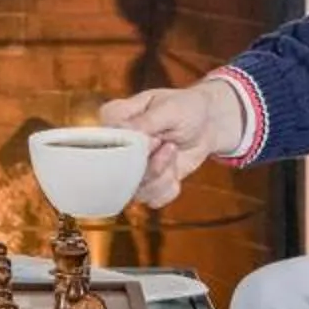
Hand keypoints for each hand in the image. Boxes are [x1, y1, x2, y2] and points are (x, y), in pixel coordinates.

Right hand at [98, 78, 247, 206]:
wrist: (206, 124)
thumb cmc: (185, 108)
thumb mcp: (169, 108)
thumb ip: (146, 121)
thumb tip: (124, 132)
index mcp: (113, 120)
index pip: (102, 141)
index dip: (130, 147)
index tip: (156, 139)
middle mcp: (116, 147)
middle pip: (119, 172)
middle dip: (152, 165)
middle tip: (170, 146)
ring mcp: (129, 169)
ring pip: (137, 190)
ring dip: (163, 175)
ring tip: (173, 151)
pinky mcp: (145, 185)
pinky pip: (152, 200)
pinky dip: (170, 188)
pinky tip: (175, 169)